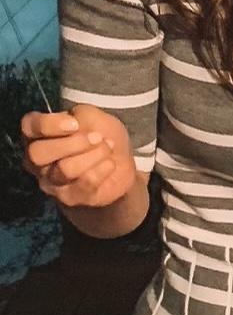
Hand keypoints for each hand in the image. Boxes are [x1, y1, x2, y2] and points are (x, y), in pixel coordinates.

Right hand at [21, 104, 136, 209]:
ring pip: (65, 169)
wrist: (121, 164)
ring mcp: (51, 182)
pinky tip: (110, 163)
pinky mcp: (70, 198)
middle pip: (37, 153)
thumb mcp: (95, 117)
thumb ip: (80, 116)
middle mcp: (38, 161)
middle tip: (97, 137)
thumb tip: (74, 124)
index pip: (29, 126)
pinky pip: (85, 183)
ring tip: (108, 148)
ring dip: (95, 154)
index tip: (75, 124)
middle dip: (73, 143)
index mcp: (39, 135)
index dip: (49, 124)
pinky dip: (104, 168)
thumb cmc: (102, 135)